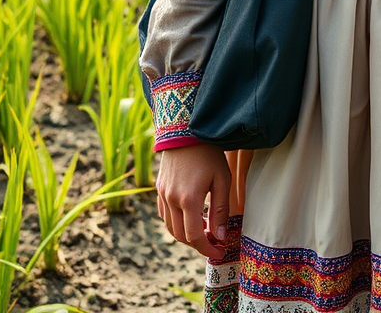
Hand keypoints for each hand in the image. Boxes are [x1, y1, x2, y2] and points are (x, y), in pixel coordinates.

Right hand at [156, 144, 231, 258]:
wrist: (185, 128)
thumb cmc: (209, 152)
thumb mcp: (222, 179)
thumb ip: (220, 209)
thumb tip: (220, 236)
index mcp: (188, 199)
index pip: (195, 237)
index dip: (207, 249)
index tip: (220, 252)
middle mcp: (171, 199)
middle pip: (181, 236)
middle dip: (198, 244)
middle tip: (214, 242)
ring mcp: (162, 194)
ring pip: (170, 227)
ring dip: (186, 235)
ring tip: (204, 230)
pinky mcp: (159, 188)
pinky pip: (164, 214)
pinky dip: (175, 222)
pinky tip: (190, 216)